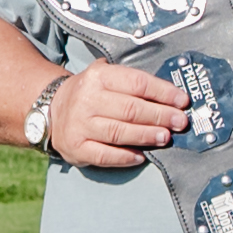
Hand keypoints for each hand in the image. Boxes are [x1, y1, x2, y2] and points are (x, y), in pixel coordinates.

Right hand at [41, 63, 188, 170]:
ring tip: (165, 137)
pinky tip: (141, 156)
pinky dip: (125, 157)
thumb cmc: (89, 93)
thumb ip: (132, 82)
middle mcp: (87, 99)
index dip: (163, 93)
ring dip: (146, 136)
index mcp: (98, 76)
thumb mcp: (106, 76)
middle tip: (180, 122)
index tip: (182, 101)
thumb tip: (171, 96)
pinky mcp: (77, 148)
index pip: (137, 83)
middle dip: (160, 116)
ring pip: (119, 132)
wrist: (51, 109)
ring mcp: (80, 125)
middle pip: (131, 109)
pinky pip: (104, 155)